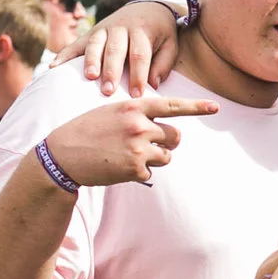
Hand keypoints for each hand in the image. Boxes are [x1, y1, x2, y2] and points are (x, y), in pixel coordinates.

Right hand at [43, 96, 219, 187]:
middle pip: (176, 136)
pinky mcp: (136, 168)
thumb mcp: (111, 112)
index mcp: (133, 107)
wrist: (62, 155)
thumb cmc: (87, 131)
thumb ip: (137, 114)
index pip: (172, 106)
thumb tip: (163, 127)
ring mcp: (139, 147)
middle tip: (147, 145)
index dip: (196, 107)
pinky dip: (138, 172)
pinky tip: (117, 166)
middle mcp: (139, 125)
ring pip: (166, 156)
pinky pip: (151, 172)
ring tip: (126, 155)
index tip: (216, 107)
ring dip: (154, 158)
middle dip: (168, 143)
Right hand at [73, 0, 183, 96]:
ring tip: (89, 77)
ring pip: (95, 44)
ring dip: (90, 61)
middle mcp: (121, 28)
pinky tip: (53, 66)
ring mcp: (104, 28)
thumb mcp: (170, 45)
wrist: (149, 8)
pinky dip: (64, 54)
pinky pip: (76, 43)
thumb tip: (153, 84)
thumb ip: (164, 63)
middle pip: (115, 50)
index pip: (139, 55)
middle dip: (111, 71)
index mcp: (142, 32)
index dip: (138, 75)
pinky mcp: (91, 32)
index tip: (137, 95)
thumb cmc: (161, 34)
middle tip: (108, 91)